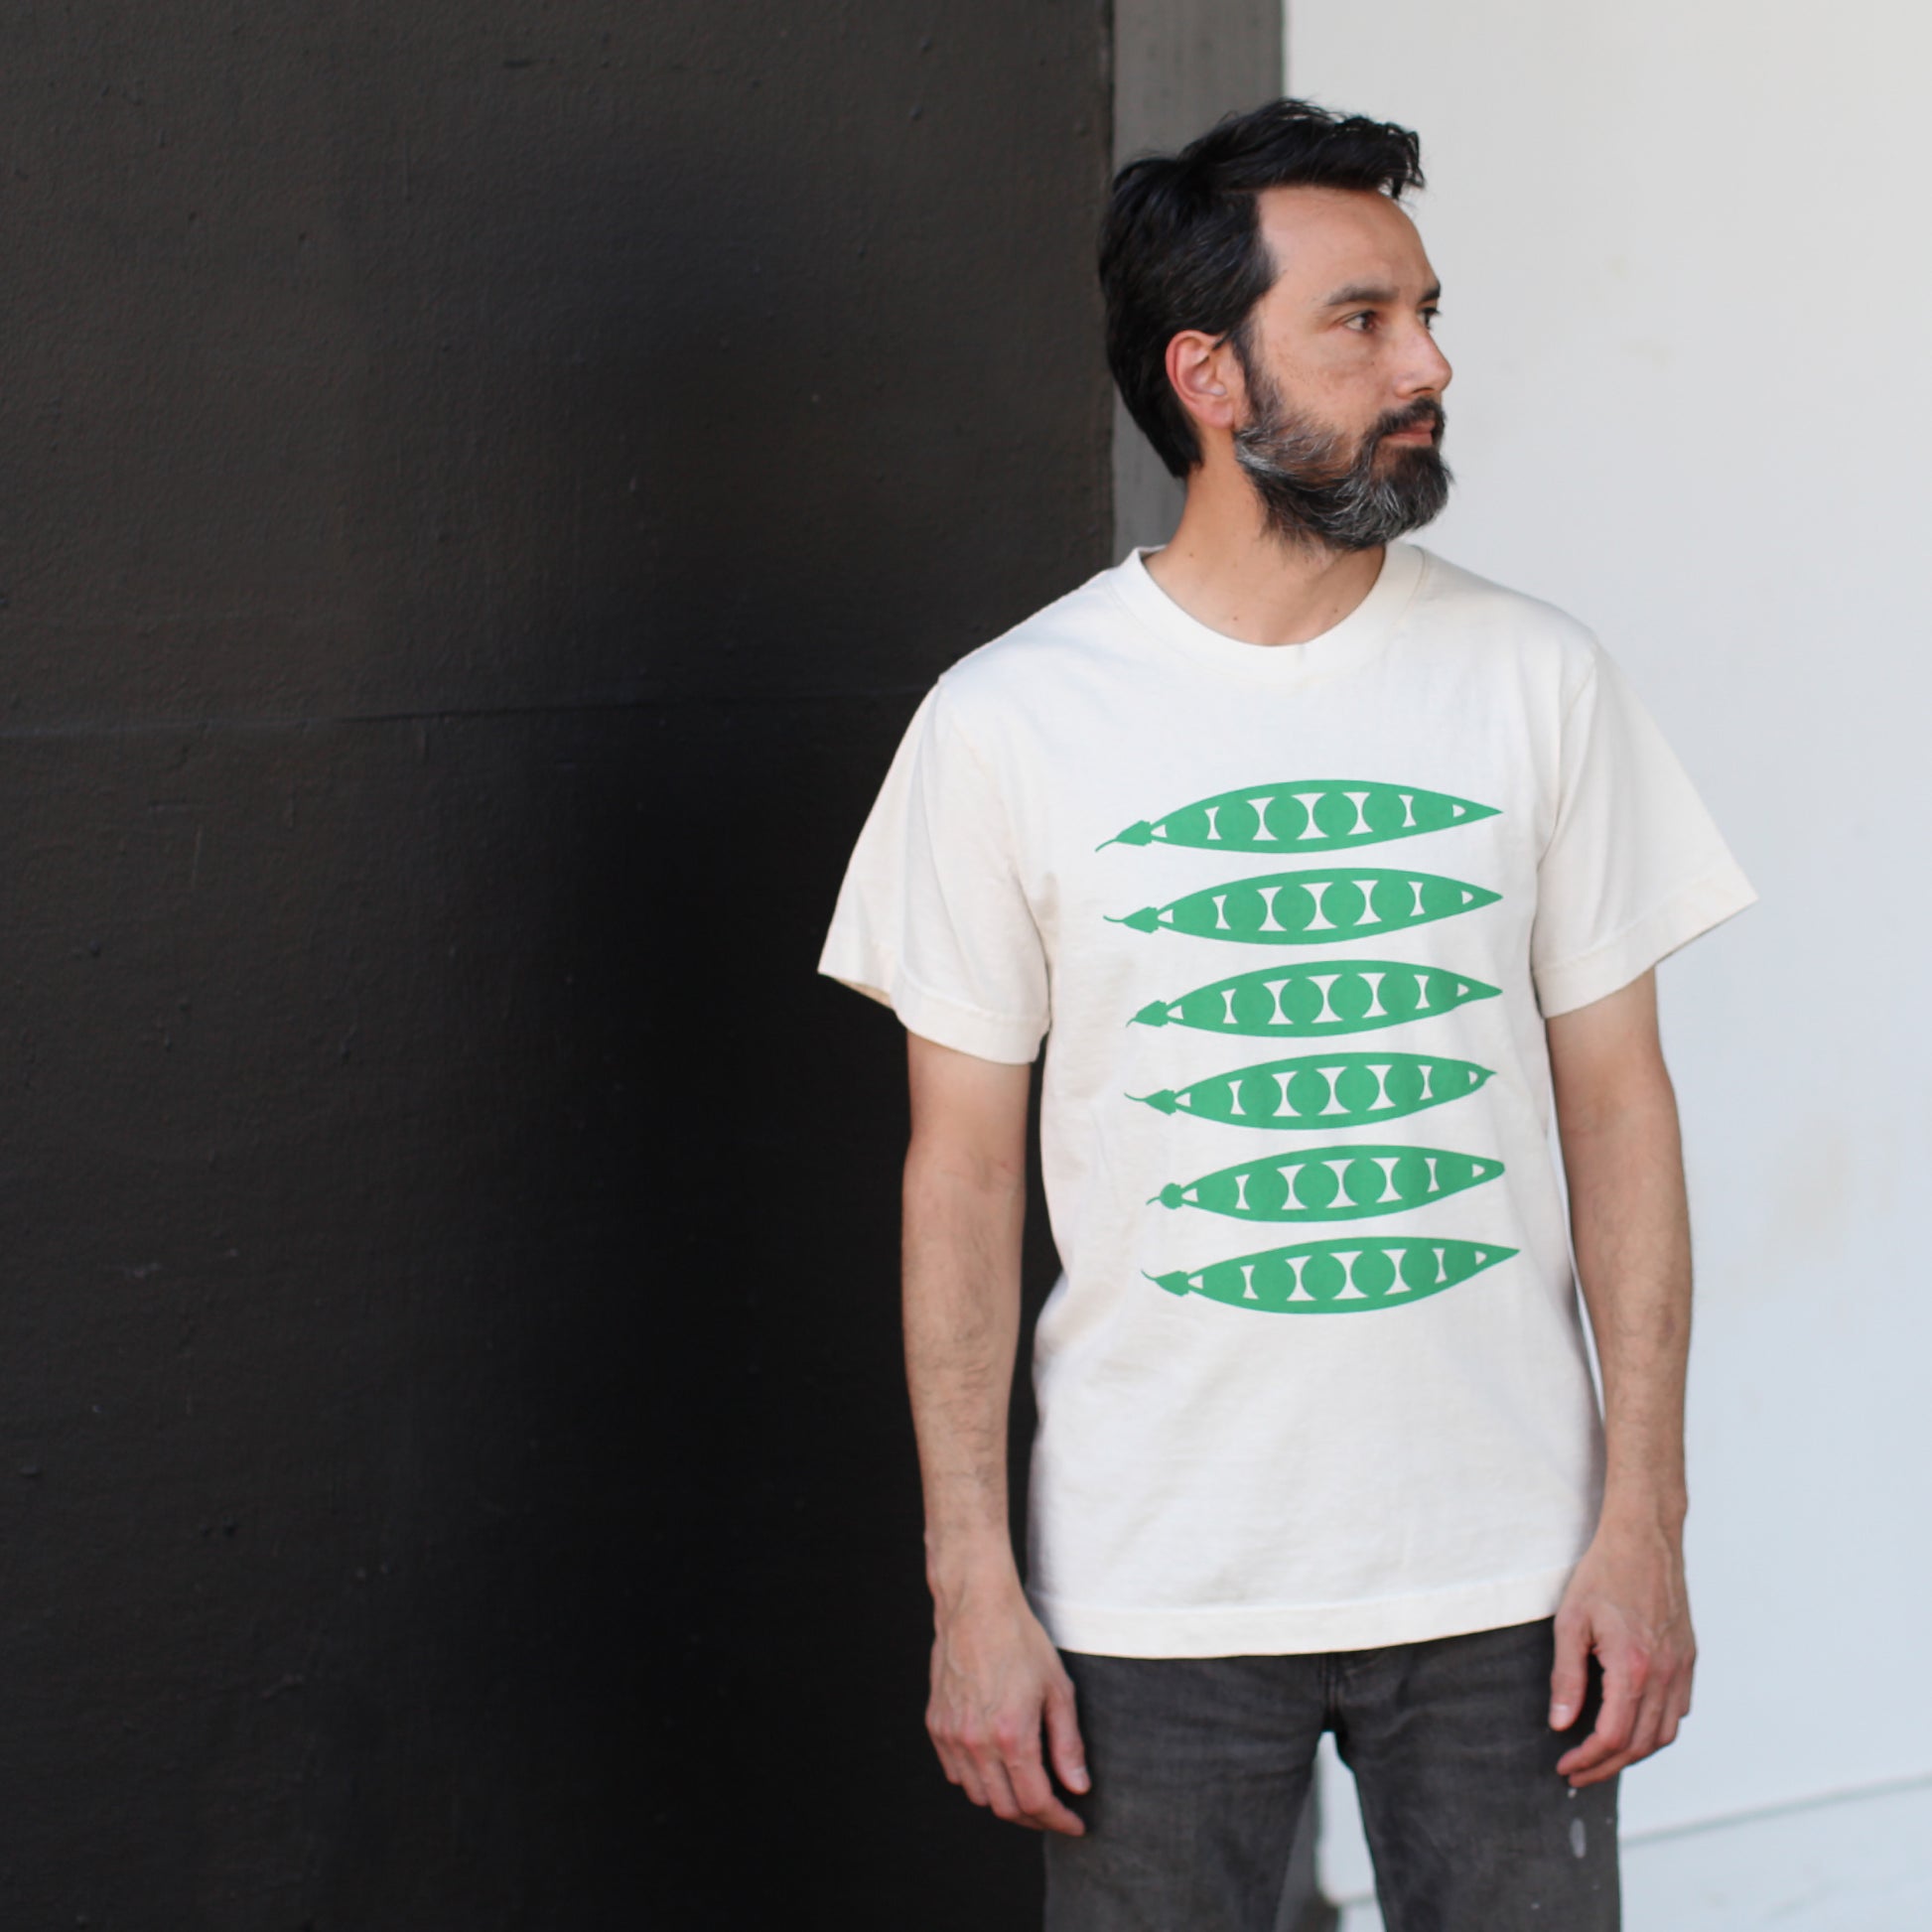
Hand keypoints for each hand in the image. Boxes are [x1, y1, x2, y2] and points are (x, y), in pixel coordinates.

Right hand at [926, 1576, 1089, 1833]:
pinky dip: (978, 1781)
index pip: (1036, 1802)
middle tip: (1056, 1809)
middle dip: (1036, 1818)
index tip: (1074, 1823)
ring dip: (1006, 1801)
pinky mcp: (937, 1725)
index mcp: (1012, 1734)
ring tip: (1028, 1788)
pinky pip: (956, 1773)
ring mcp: (952, 1735)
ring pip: (979, 1796)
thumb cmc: (1021, 1640)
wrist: (976, 1606)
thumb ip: (1068, 1744)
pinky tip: (997, 1766)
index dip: (1059, 1820)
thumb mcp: (1058, 1689)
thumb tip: (1078, 1787)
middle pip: (1006, 1808)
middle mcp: (977, 1742)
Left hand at [1549, 1517, 1695, 1786]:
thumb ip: (1566, 1677)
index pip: (1613, 1736)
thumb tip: (1561, 1723)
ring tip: (1601, 1758)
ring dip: (1633, 1754)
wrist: (1644, 1539)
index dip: (1588, 1759)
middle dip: (1606, 1766)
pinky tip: (1631, 1728)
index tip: (1566, 1766)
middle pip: (1639, 1744)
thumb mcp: (1570, 1622)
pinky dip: (1655, 1731)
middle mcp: (1665, 1674)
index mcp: (1634, 1667)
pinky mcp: (1688, 1659)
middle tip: (1578, 1772)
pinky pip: (1678, 1711)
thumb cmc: (1603, 1574)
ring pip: (1664, 1733)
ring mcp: (1682, 1668)